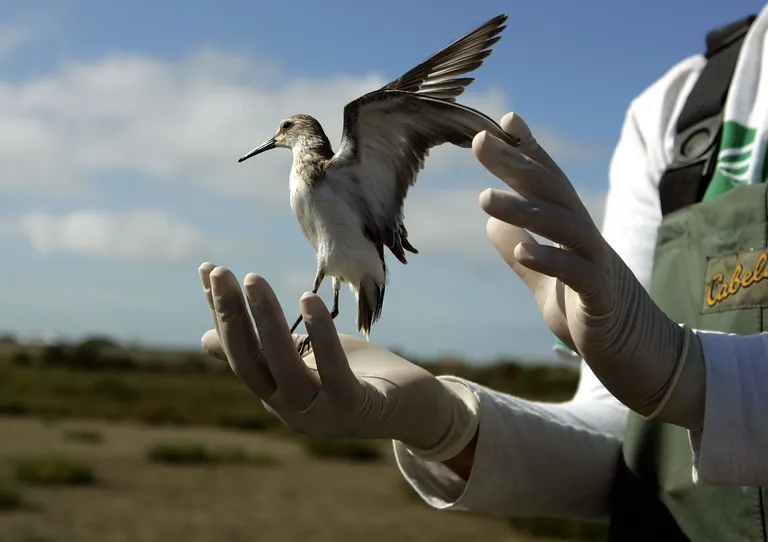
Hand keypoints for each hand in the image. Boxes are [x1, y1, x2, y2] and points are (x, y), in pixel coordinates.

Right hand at [197, 263, 479, 461]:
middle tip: (220, 273)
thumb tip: (204, 340)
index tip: (208, 272)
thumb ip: (264, 349)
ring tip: (253, 278)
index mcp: (277, 394)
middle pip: (252, 362)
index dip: (222, 314)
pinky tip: (308, 298)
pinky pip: (333, 370)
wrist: (416, 409)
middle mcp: (291, 409)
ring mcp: (322, 413)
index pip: (239, 352)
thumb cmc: (359, 377)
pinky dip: (320, 334)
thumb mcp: (305, 358)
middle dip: (232, 316)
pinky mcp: (356, 408)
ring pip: (285, 366)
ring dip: (267, 320)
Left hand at [474, 112, 705, 429]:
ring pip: (563, 225)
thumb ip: (523, 251)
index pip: (549, 183)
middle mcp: (586, 238)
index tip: (504, 122)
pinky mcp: (602, 297)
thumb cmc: (590, 313)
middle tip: (479, 142)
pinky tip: (521, 250)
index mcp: (571, 232)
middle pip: (553, 191)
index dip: (528, 152)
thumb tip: (494, 223)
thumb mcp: (547, 282)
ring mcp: (597, 265)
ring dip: (524, 209)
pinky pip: (578, 273)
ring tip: (484, 199)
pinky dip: (551, 259)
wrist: (636, 356)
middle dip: (517, 164)